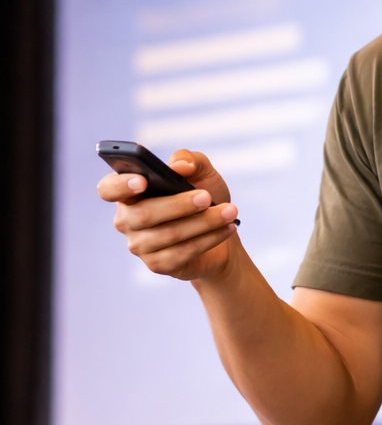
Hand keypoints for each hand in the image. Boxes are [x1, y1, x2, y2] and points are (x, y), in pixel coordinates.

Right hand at [97, 148, 238, 281]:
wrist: (221, 229)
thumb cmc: (203, 195)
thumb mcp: (201, 171)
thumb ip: (189, 159)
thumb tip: (180, 165)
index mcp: (128, 192)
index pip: (108, 189)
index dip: (120, 186)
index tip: (143, 181)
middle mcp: (127, 220)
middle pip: (144, 215)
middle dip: (179, 205)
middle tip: (206, 197)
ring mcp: (139, 245)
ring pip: (168, 235)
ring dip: (203, 222)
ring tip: (230, 211)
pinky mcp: (158, 265)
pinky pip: (182, 253)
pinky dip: (209, 239)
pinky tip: (227, 228)